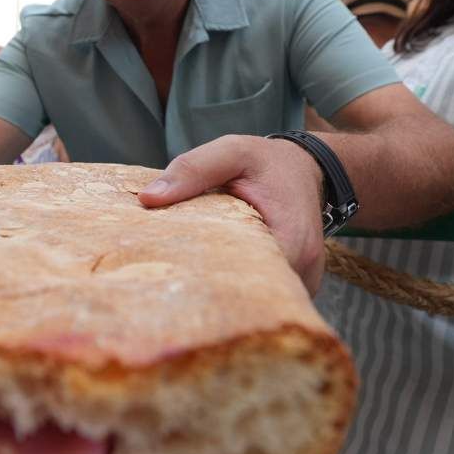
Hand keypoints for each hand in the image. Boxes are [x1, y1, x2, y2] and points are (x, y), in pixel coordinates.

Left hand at [138, 135, 325, 293]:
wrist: (304, 168)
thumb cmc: (265, 161)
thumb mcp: (231, 152)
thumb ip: (193, 169)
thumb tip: (148, 198)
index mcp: (291, 239)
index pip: (247, 279)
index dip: (209, 279)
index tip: (177, 272)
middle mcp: (304, 269)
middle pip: (253, 297)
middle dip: (215, 292)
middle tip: (176, 281)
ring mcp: (305, 282)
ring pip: (261, 301)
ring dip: (230, 291)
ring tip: (195, 278)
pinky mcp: (300, 285)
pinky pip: (269, 295)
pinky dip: (244, 287)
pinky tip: (219, 274)